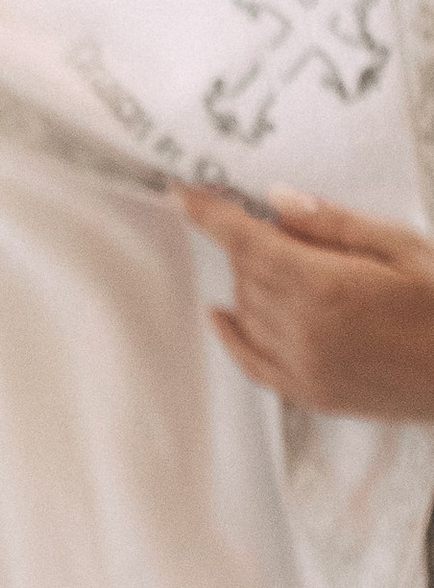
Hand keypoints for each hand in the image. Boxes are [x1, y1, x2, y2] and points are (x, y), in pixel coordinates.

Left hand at [179, 185, 433, 415]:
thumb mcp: (404, 249)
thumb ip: (336, 225)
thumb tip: (278, 201)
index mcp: (326, 286)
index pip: (247, 241)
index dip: (211, 215)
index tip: (183, 194)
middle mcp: (303, 329)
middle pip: (246, 273)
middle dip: (253, 243)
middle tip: (279, 226)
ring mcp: (303, 366)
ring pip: (246, 311)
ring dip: (251, 281)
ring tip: (286, 263)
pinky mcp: (310, 393)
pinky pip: (251, 361)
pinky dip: (232, 335)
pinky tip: (222, 314)